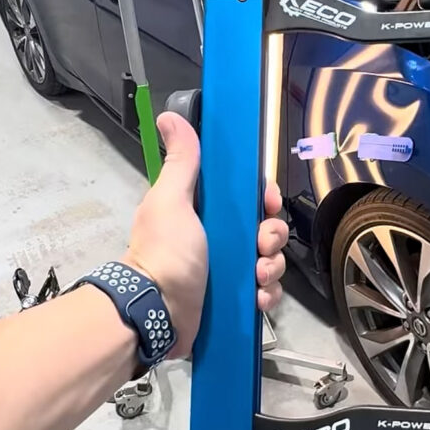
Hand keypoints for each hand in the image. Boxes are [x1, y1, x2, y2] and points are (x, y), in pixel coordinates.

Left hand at [122, 112, 288, 357]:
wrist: (156, 313)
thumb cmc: (165, 251)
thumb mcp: (172, 200)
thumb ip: (181, 161)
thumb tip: (169, 116)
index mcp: (210, 212)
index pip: (251, 198)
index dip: (266, 198)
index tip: (268, 204)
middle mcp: (222, 239)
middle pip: (268, 228)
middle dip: (273, 237)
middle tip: (260, 247)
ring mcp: (231, 270)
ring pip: (272, 260)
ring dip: (273, 267)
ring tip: (257, 276)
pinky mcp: (236, 299)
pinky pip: (267, 291)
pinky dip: (267, 294)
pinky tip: (256, 298)